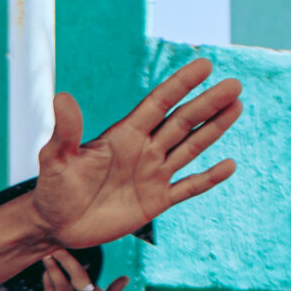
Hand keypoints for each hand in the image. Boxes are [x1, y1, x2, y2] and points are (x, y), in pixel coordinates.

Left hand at [30, 58, 240, 254]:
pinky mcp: (156, 202)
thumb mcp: (56, 159)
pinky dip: (208, 179)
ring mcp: (152, 175)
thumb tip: (61, 97)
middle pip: (182, 121)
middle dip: (208, 104)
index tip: (204, 65)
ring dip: (214, 129)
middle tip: (235, 85)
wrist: (55, 225)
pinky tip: (229, 165)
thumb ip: (66, 131)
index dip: (180, 85)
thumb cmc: (53, 189)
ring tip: (237, 107)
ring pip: (190, 147)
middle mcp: (143, 150)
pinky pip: (188, 188)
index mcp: (123, 135)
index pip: (158, 104)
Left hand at [43, 251, 128, 290]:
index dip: (74, 263)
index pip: (87, 277)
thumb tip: (126, 278)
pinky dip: (48, 286)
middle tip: (55, 250)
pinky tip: (45, 276)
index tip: (65, 251)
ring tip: (46, 259)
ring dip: (53, 271)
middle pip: (79, 277)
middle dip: (66, 261)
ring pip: (64, 287)